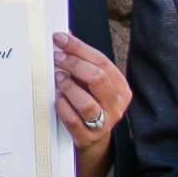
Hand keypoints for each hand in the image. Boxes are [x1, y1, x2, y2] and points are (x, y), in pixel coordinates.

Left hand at [53, 32, 131, 176]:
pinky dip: (62, 106)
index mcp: (120, 88)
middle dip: (74, 64)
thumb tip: (66, 36)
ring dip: (69, 87)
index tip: (61, 39)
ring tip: (57, 78)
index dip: (79, 48)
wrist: (94, 140)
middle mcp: (115, 105)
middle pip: (97, 79)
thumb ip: (83, 62)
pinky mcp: (87, 137)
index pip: (102, 62)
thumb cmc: (92, 105)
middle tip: (57, 58)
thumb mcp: (93, 84)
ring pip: (87, 103)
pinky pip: (73, 120)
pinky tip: (57, 98)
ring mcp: (103, 123)